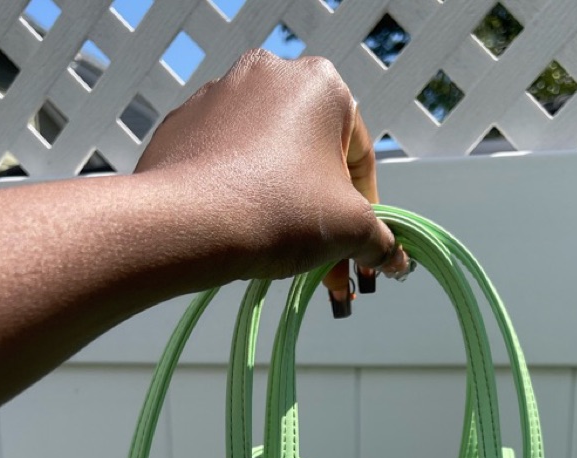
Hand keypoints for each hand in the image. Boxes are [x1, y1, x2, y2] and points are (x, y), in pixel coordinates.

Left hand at [134, 49, 407, 302]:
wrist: (187, 224)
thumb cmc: (279, 212)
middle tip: (325, 263)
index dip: (367, 212)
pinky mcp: (183, 124)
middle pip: (313, 157)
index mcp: (322, 84)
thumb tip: (394, 258)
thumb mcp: (350, 230)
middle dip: (322, 214)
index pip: (361, 158)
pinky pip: (225, 163)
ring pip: (268, 159)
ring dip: (283, 205)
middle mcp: (270, 74)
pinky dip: (239, 194)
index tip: (359, 250)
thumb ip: (380, 240)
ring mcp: (219, 94)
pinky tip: (241, 233)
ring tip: (282, 254)